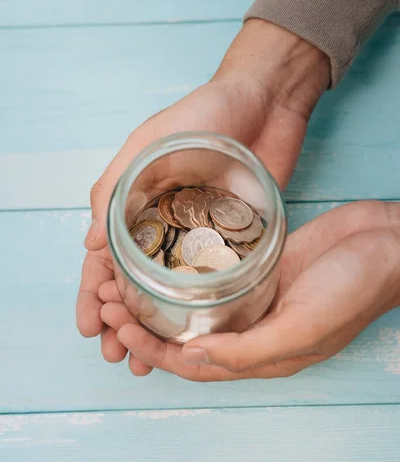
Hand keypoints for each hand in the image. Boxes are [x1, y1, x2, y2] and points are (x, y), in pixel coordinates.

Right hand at [76, 20, 329, 364]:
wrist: (266, 100)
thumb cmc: (203, 113)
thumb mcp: (148, 143)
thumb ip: (115, 188)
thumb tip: (87, 243)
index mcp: (136, 205)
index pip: (105, 258)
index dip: (93, 294)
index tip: (90, 329)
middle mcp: (164, 226)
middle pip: (135, 284)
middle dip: (122, 321)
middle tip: (117, 356)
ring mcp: (200, 236)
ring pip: (171, 292)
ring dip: (156, 325)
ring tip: (149, 360)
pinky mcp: (234, 238)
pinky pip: (213, 280)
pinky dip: (199, 309)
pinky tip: (194, 333)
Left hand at [107, 201, 399, 379]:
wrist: (388, 243)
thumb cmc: (355, 289)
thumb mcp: (305, 327)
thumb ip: (249, 350)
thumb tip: (191, 358)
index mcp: (261, 355)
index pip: (191, 363)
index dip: (151, 348)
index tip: (118, 323)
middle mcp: (252, 330)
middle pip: (185, 335)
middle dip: (144, 322)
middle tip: (108, 298)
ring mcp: (255, 298)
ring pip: (194, 307)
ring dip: (157, 297)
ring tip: (123, 277)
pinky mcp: (259, 268)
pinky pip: (213, 277)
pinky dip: (184, 273)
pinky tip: (162, 258)